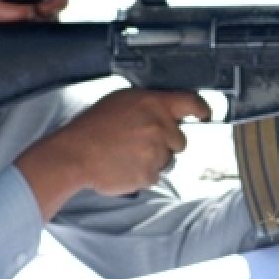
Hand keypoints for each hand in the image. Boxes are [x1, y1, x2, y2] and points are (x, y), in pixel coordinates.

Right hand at [16, 89, 210, 216]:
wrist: (74, 155)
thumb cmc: (92, 128)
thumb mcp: (120, 102)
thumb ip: (149, 105)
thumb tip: (168, 112)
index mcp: (152, 104)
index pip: (190, 102)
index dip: (201, 109)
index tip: (205, 114)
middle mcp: (159, 126)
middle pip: (180, 140)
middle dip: (166, 143)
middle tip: (140, 143)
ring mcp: (156, 152)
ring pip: (168, 160)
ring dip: (154, 160)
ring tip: (128, 155)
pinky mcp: (150, 174)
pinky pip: (155, 176)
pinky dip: (142, 174)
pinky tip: (124, 166)